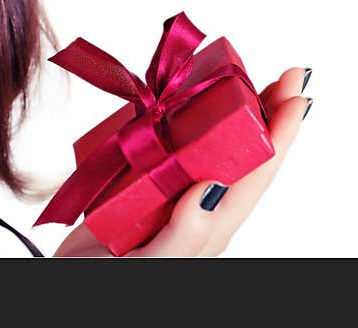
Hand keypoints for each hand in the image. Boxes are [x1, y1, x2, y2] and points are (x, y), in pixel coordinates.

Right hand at [53, 66, 312, 256]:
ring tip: (238, 75)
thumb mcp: (152, 266)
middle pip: (238, 151)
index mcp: (208, 225)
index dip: (281, 134)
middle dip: (265, 112)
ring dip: (221, 108)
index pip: (256, 174)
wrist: (60, 280)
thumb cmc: (104, 283)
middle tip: (285, 74)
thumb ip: (186, 235)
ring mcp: (164, 190)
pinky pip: (157, 143)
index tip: (297, 97)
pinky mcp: (134, 181)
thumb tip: (214, 187)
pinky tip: (175, 96)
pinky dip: (169, 115)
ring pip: (200, 142)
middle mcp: (192, 203)